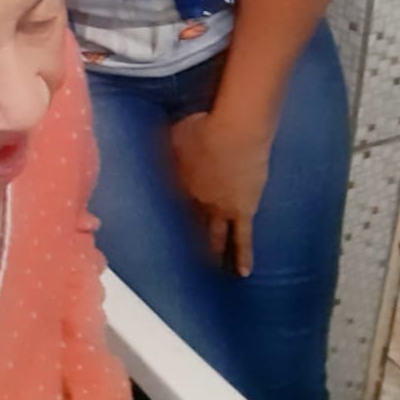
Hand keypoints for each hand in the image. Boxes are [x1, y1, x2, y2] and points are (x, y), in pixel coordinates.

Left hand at [169, 111, 271, 276]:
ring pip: (214, 236)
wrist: (234, 134)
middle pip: (190, 223)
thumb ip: (167, 146)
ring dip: (212, 252)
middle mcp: (197, 201)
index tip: (160, 227)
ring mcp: (221, 208)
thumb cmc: (203, 127)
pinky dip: (243, 255)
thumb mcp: (174, 134)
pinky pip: (243, 238)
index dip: (166, 215)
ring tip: (210, 271)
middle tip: (179, 259)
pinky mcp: (244, 211)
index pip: (170, 205)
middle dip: (185, 240)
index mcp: (179, 183)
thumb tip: (155, 146)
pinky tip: (243, 273)